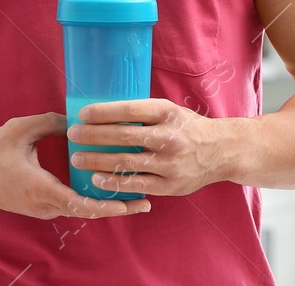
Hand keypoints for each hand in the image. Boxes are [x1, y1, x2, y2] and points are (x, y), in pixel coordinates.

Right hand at [0, 111, 152, 218]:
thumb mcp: (18, 131)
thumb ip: (47, 123)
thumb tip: (74, 119)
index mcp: (42, 189)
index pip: (84, 204)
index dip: (112, 204)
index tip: (135, 201)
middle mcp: (46, 205)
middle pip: (89, 211)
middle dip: (117, 206)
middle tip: (144, 201)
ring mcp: (42, 209)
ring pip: (80, 209)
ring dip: (103, 203)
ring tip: (128, 192)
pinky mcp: (39, 207)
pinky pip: (69, 205)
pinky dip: (87, 199)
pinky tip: (98, 186)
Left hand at [66, 98, 233, 196]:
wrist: (222, 151)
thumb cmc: (187, 127)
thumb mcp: (168, 110)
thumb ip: (142, 112)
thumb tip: (101, 110)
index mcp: (166, 113)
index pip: (129, 111)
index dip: (103, 112)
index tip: (82, 114)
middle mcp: (169, 137)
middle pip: (124, 136)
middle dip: (93, 136)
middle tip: (72, 135)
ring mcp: (170, 163)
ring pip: (127, 162)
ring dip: (98, 161)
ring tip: (77, 159)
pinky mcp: (171, 185)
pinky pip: (137, 185)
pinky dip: (115, 182)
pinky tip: (97, 180)